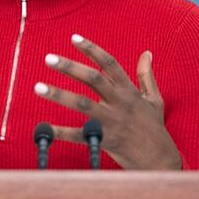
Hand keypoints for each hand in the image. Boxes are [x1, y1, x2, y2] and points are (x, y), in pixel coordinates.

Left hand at [34, 34, 181, 169]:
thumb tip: (147, 53)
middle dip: (70, 67)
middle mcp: (119, 103)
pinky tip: (45, 128)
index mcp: (129, 91)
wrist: (160, 160)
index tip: (74, 38)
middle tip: (48, 59)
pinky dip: (61, 132)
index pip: (109, 64)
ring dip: (59, 94)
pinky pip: (80, 135)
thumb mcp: (154, 99)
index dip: (92, 49)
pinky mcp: (105, 140)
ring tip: (38, 87)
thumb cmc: (154, 128)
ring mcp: (111, 121)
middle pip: (93, 79)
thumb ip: (146, 76)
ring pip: (82, 104)